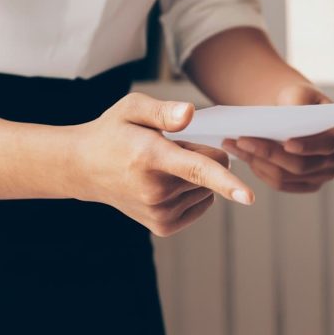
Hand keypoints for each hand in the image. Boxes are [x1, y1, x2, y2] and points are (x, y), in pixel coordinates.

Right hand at [69, 92, 253, 235]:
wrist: (84, 168)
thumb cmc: (114, 132)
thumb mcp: (132, 108)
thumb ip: (163, 110)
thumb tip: (190, 114)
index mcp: (151, 157)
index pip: (197, 169)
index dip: (227, 182)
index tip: (249, 197)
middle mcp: (156, 190)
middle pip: (211, 171)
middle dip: (199, 154)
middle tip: (166, 148)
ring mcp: (159, 212)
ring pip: (208, 189)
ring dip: (194, 176)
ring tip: (160, 166)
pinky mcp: (163, 226)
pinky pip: (202, 203)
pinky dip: (194, 192)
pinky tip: (167, 183)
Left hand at [222, 83, 333, 193]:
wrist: (296, 112)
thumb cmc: (299, 99)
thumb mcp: (299, 92)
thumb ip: (297, 101)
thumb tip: (288, 116)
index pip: (328, 145)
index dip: (308, 147)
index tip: (287, 143)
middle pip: (302, 166)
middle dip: (269, 153)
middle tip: (241, 140)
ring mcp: (322, 175)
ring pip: (287, 177)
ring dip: (257, 162)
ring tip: (233, 146)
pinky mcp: (306, 185)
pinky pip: (281, 184)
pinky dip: (260, 171)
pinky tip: (243, 156)